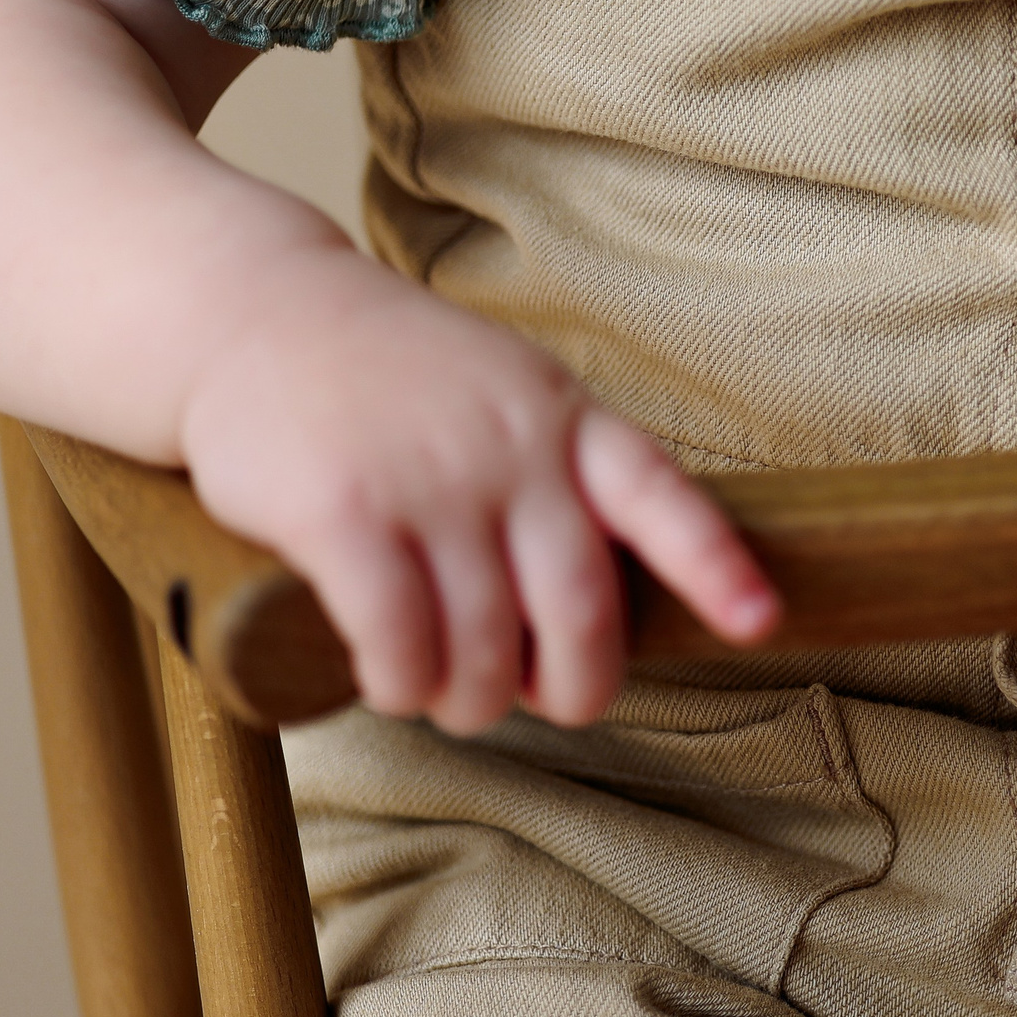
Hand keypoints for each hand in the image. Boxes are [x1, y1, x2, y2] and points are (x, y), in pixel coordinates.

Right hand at [176, 248, 778, 731]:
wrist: (256, 313)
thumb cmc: (396, 379)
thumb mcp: (510, 393)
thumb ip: (563, 475)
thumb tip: (598, 609)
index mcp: (568, 422)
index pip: (662, 497)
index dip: (716, 567)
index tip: (760, 621)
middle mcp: (513, 452)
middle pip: (579, 609)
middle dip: (576, 686)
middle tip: (551, 703)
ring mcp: (430, 482)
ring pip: (484, 644)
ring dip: (472, 698)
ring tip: (450, 696)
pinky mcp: (344, 513)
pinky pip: (397, 639)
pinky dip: (402, 684)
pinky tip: (393, 682)